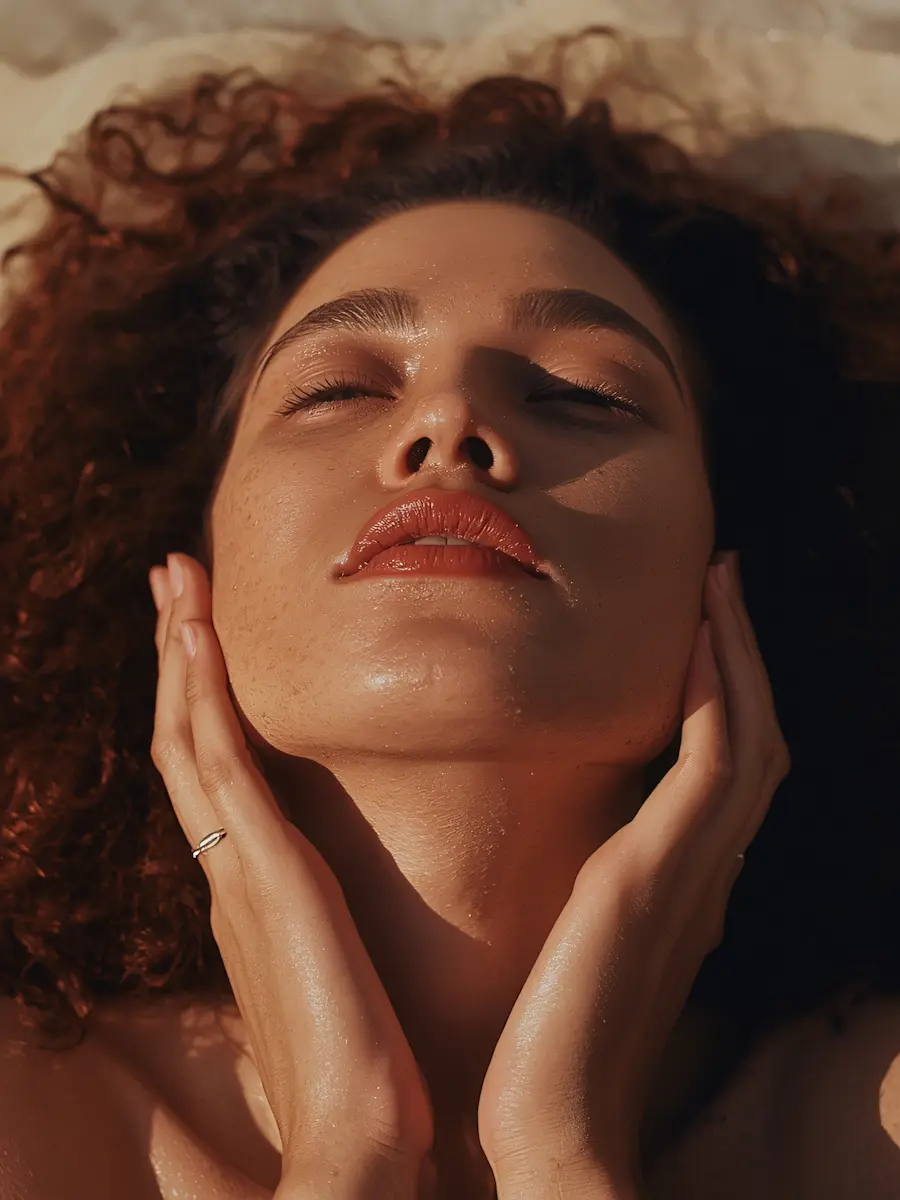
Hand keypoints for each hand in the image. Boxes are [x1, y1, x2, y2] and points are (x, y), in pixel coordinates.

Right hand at [149, 554, 435, 1199]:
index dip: (199, 700)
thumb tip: (338, 914)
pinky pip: (218, 762)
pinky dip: (201, 694)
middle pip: (187, 738)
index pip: (213, 773)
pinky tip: (196, 638)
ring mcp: (238, 865)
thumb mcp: (335, 973)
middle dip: (177, 657)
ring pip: (190, 734)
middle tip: (173, 582)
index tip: (200, 636)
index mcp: (249, 888)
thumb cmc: (361, 1062)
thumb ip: (322, 933)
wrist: (359, 1137)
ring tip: (175, 580)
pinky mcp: (263, 869)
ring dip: (180, 652)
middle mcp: (229, 867)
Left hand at [476, 552, 790, 1198]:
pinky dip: (719, 692)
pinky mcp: (662, 873)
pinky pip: (716, 760)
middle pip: (750, 738)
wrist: (548, 1123)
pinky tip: (697, 636)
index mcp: (682, 885)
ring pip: (748, 736)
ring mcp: (694, 872)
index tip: (697, 628)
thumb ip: (586, 892)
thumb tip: (559, 850)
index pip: (721, 769)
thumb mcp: (572, 944)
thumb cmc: (542, 1042)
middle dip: (740, 657)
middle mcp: (705, 872)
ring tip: (719, 584)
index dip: (723, 693)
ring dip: (737, 654)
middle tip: (722, 581)